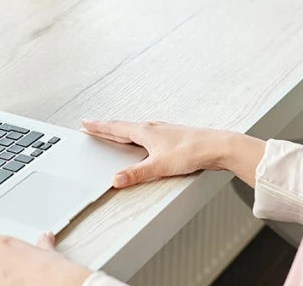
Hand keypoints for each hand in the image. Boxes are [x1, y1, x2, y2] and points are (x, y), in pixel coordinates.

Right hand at [81, 120, 258, 187]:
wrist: (217, 146)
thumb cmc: (192, 151)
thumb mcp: (159, 166)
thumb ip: (136, 174)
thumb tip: (116, 179)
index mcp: (145, 131)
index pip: (115, 128)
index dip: (99, 127)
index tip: (85, 123)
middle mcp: (152, 128)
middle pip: (123, 127)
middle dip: (106, 127)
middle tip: (92, 126)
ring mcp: (163, 131)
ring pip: (135, 130)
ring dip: (121, 131)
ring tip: (113, 133)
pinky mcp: (172, 138)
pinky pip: (147, 135)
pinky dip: (136, 136)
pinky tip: (142, 143)